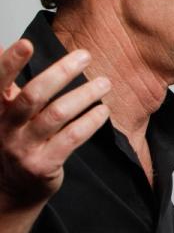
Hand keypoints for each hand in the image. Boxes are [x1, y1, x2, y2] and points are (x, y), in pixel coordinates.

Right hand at [0, 40, 109, 211]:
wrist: (11, 189)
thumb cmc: (13, 141)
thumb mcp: (2, 113)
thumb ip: (6, 85)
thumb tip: (4, 45)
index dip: (9, 63)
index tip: (26, 43)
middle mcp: (5, 128)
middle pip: (33, 95)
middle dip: (60, 72)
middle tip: (85, 55)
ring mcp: (23, 148)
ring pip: (56, 114)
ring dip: (84, 95)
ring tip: (104, 83)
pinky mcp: (43, 165)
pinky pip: (71, 138)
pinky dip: (90, 122)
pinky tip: (102, 111)